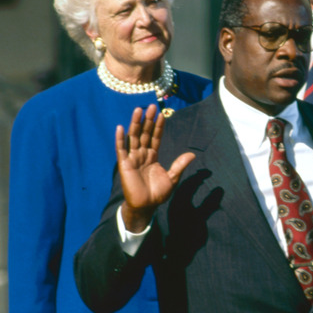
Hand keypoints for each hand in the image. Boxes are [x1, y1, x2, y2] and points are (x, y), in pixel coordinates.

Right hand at [116, 104, 194, 231]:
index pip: (156, 137)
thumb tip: (192, 154)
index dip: (159, 126)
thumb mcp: (172, 178)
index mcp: (153, 156)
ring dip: (135, 124)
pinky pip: (121, 150)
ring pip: (133, 137)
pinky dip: (120, 139)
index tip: (162, 114)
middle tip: (152, 106)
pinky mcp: (124, 165)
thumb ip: (179, 165)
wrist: (146, 206)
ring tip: (138, 110)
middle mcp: (142, 155)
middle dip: (148, 120)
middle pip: (145, 134)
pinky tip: (120, 127)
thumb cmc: (158, 194)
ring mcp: (132, 158)